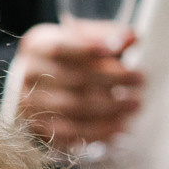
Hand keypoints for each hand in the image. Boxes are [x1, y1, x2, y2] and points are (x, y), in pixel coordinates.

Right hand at [14, 21, 144, 149]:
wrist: (37, 82)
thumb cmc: (67, 55)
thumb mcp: (81, 36)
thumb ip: (106, 34)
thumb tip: (130, 38)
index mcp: (37, 47)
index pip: (60, 48)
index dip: (88, 49)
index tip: (118, 49)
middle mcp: (28, 76)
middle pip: (71, 79)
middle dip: (111, 80)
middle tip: (140, 80)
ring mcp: (30, 104)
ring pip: (71, 109)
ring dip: (108, 109)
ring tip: (134, 105)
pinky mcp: (38, 128)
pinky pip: (68, 134)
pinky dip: (97, 132)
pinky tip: (119, 128)